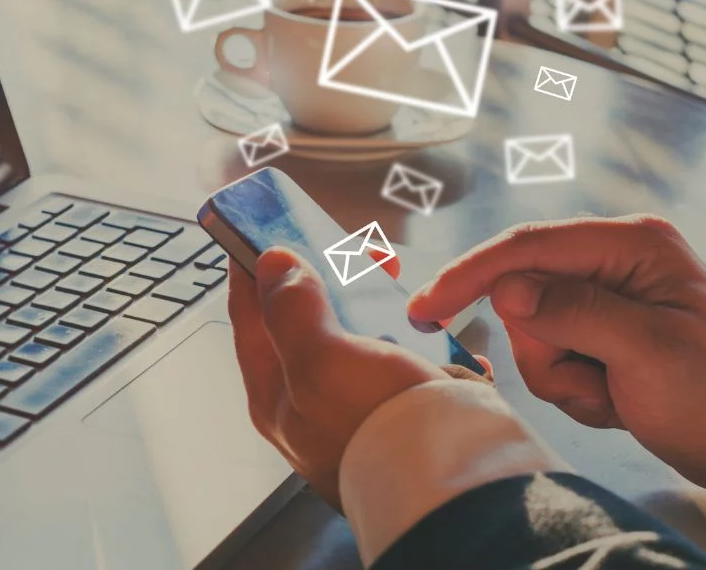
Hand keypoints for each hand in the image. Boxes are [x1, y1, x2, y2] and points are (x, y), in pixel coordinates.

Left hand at [227, 247, 447, 508]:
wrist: (455, 480)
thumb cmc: (381, 426)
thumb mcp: (322, 360)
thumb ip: (291, 310)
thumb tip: (272, 264)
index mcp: (277, 395)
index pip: (250, 316)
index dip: (253, 268)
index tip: (263, 226)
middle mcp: (312, 402)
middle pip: (307, 320)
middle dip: (330, 276)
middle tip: (356, 249)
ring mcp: (359, 405)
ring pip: (359, 333)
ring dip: (378, 300)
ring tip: (399, 279)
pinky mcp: (405, 406)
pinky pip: (407, 357)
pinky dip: (421, 336)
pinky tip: (435, 324)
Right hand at [407, 215, 705, 493]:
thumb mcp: (651, 353)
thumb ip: (577, 313)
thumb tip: (508, 291)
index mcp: (630, 243)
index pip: (528, 247)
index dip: (471, 275)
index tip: (425, 307)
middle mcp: (611, 258)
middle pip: (523, 294)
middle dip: (547, 351)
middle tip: (595, 384)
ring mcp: (602, 294)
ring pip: (531, 332)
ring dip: (562, 376)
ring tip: (613, 395)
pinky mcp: (596, 327)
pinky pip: (549, 355)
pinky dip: (573, 386)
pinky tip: (615, 398)